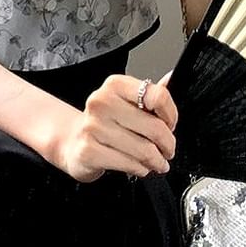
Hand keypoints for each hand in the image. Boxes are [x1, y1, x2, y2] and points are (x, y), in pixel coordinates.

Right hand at [54, 73, 177, 182]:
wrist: (74, 140)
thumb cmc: (106, 121)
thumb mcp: (128, 101)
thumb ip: (151, 93)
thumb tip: (171, 78)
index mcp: (115, 85)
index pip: (157, 95)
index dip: (171, 114)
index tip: (170, 124)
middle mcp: (102, 102)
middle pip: (154, 126)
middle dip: (168, 144)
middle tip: (167, 150)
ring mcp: (93, 127)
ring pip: (144, 150)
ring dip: (156, 161)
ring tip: (156, 161)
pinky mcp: (89, 151)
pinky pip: (129, 164)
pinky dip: (140, 169)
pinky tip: (138, 166)